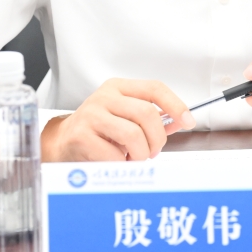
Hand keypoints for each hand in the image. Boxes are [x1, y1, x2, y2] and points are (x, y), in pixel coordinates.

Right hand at [41, 78, 193, 161]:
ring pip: (133, 135)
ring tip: (134, 157)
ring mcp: (91, 115)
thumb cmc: (99, 131)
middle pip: (147, 114)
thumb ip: (152, 119)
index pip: (154, 88)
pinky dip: (121, 164)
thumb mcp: (125, 117)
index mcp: (118, 88)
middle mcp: (104, 97)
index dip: (176, 105)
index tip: (188, 120)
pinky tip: (116, 161)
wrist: (63, 142)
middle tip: (153, 151)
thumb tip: (179, 122)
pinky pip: (114, 154)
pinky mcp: (81, 137)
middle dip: (157, 139)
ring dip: (140, 154)